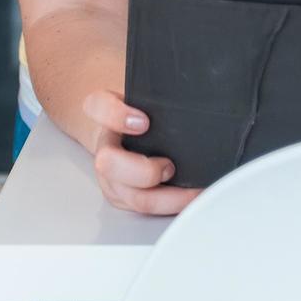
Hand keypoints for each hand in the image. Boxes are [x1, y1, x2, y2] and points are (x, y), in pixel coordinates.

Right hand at [79, 89, 198, 216]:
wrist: (124, 128)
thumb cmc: (143, 111)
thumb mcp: (148, 96)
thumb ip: (162, 93)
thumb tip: (202, 92)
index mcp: (106, 113)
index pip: (98, 107)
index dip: (116, 116)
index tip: (143, 121)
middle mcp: (105, 146)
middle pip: (108, 163)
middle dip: (143, 170)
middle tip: (170, 166)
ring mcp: (112, 175)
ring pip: (130, 195)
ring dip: (164, 197)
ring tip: (191, 190)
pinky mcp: (123, 196)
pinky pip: (143, 209)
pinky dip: (170, 206)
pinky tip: (191, 197)